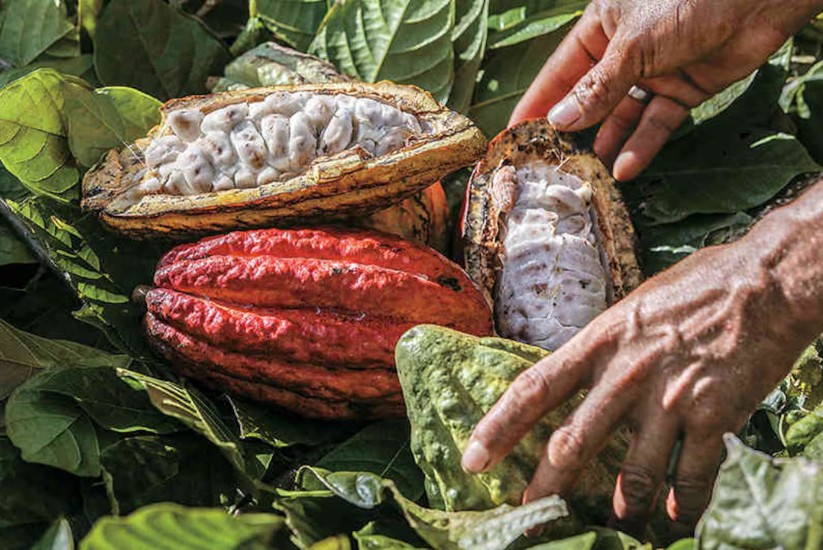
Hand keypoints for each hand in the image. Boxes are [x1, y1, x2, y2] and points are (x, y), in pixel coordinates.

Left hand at [461, 181, 822, 535]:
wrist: (766, 282)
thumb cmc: (697, 286)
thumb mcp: (632, 306)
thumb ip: (604, 346)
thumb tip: (579, 376)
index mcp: (599, 340)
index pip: (535, 388)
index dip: (499, 426)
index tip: (474, 457)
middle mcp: (626, 373)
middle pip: (572, 444)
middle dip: (546, 487)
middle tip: (529, 513)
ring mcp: (669, 398)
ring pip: (630, 475)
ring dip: (620, 509)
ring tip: (614, 526)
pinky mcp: (714, 417)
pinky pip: (689, 479)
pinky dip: (680, 507)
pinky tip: (673, 520)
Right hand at [510, 0, 821, 180]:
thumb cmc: (687, 1)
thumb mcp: (633, 44)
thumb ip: (597, 87)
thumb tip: (559, 122)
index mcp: (600, 27)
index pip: (559, 72)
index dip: (537, 103)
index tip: (515, 135)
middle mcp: (623, 51)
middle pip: (589, 98)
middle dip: (572, 131)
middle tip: (550, 165)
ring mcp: (654, 72)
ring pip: (622, 116)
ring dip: (606, 143)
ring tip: (587, 175)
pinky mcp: (683, 90)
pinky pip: (655, 123)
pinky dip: (642, 145)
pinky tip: (624, 168)